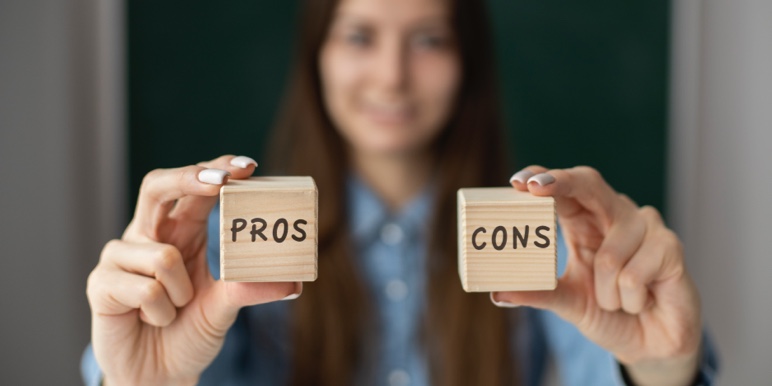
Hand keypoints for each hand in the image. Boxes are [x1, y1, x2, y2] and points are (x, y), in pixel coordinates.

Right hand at [86, 155, 299, 385]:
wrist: (158, 375)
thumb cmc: (189, 331)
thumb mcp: (225, 306)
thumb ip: (251, 288)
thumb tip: (294, 283)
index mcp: (181, 230)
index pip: (195, 187)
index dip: (216, 170)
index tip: (247, 166)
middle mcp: (149, 234)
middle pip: (157, 185)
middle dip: (189, 177)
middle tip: (223, 182)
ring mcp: (121, 256)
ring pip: (162, 256)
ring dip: (181, 293)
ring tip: (175, 309)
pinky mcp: (100, 283)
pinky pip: (145, 288)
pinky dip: (160, 312)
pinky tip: (151, 320)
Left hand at [493, 166, 701, 385]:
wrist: (651, 344)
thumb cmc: (609, 313)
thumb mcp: (567, 302)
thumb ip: (537, 293)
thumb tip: (497, 292)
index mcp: (585, 221)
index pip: (563, 189)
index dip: (543, 177)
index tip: (518, 181)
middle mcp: (614, 214)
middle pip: (589, 184)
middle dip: (561, 183)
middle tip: (534, 188)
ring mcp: (646, 226)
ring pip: (609, 254)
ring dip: (606, 291)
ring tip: (616, 301)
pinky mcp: (671, 247)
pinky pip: (633, 275)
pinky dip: (629, 299)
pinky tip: (641, 301)